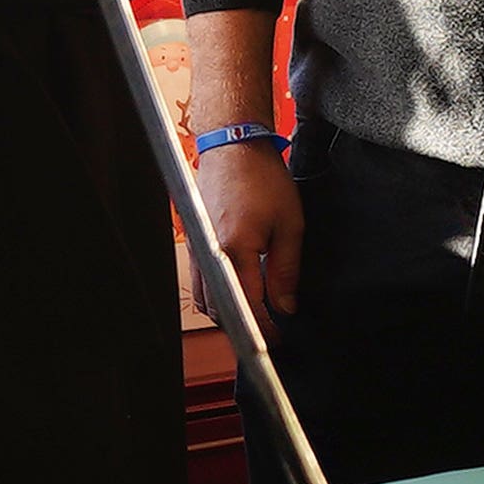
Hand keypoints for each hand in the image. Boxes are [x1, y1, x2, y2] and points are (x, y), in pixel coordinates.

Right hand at [199, 141, 304, 316]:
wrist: (233, 146)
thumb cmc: (262, 178)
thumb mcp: (289, 225)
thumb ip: (286, 270)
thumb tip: (285, 306)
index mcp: (235, 249)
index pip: (248, 305)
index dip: (264, 328)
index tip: (277, 338)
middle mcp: (209, 252)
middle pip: (220, 309)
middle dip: (244, 324)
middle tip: (268, 328)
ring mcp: (197, 248)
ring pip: (204, 299)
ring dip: (227, 311)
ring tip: (254, 311)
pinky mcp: (193, 242)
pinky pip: (199, 281)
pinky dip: (215, 293)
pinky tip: (236, 289)